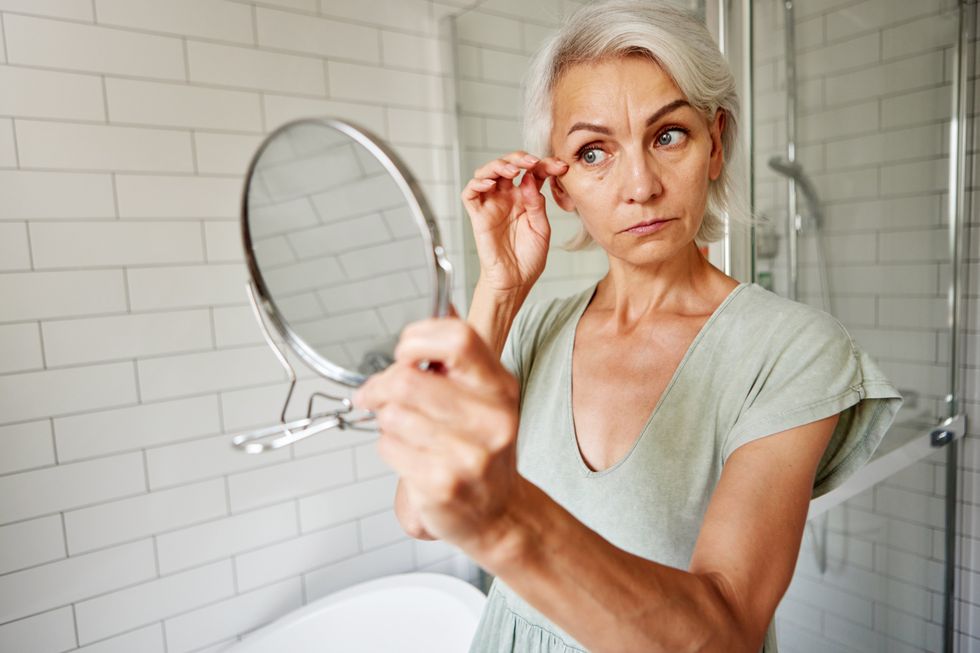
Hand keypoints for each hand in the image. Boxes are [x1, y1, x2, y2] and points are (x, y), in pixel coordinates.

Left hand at [352, 315, 521, 550]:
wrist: (499, 514)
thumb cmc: (482, 451)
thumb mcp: (485, 398)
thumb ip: (460, 359)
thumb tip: (440, 307)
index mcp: (500, 387)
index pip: (457, 339)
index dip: (417, 340)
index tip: (404, 354)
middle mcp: (492, 419)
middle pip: (408, 379)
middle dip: (380, 386)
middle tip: (375, 395)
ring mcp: (469, 454)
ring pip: (393, 415)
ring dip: (385, 420)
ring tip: (402, 430)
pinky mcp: (442, 484)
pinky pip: (389, 447)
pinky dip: (388, 448)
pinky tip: (409, 456)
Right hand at [462, 151, 567, 294]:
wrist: (515, 282)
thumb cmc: (528, 259)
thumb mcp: (541, 229)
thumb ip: (536, 204)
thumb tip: (530, 179)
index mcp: (525, 199)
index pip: (532, 173)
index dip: (545, 165)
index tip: (560, 166)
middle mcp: (507, 198)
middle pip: (507, 165)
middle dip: (520, 158)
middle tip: (533, 162)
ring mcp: (491, 206)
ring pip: (486, 173)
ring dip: (499, 165)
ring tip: (514, 169)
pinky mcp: (478, 217)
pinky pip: (470, 194)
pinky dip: (477, 183)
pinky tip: (491, 184)